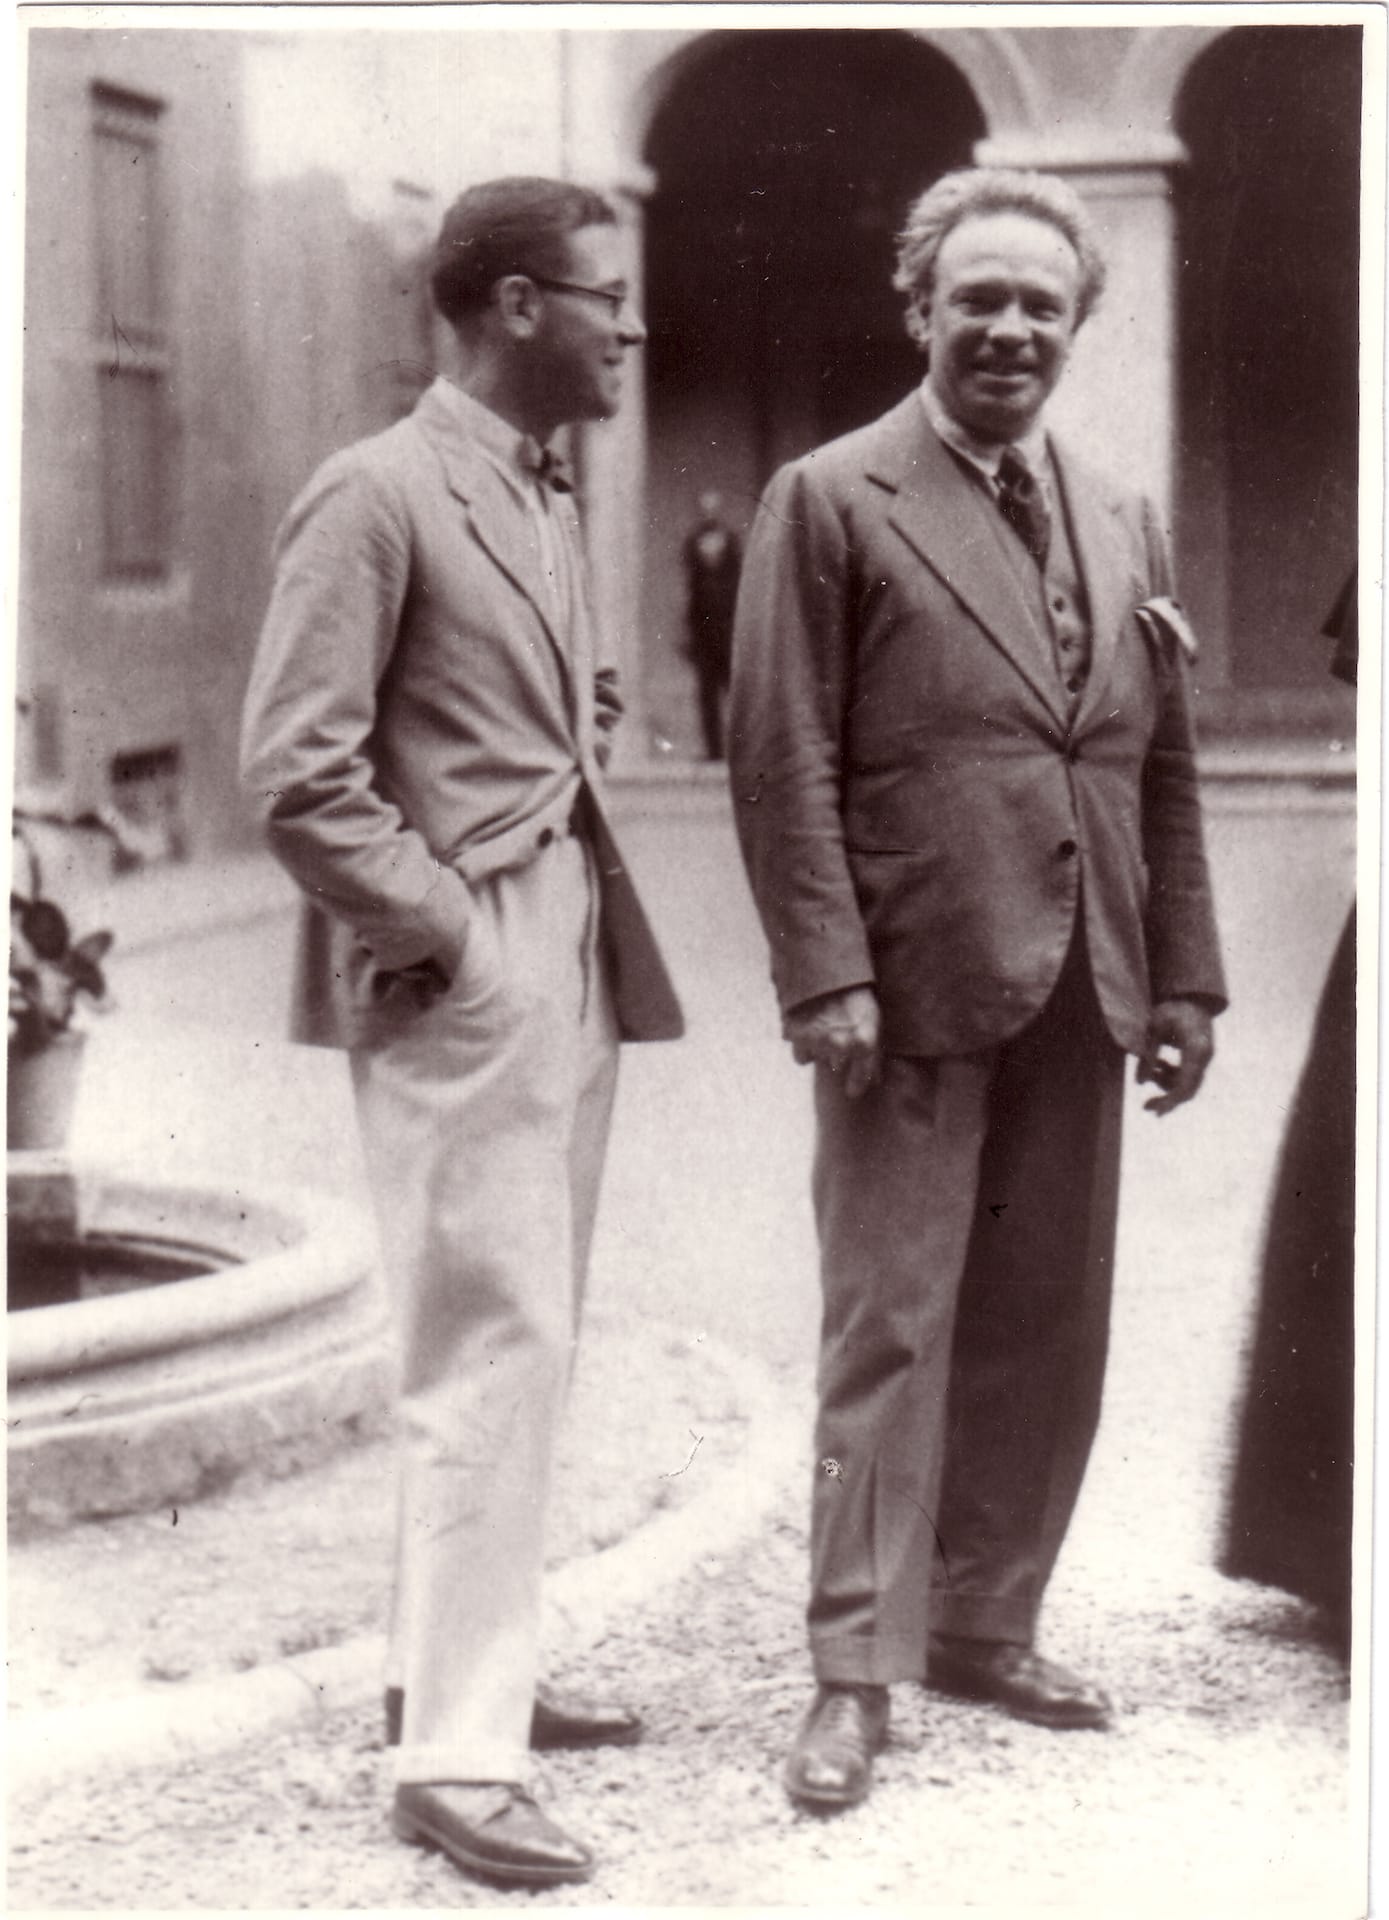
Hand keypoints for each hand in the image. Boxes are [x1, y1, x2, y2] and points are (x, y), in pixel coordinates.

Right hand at [784, 986, 881, 1098]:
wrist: (825, 964)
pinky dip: (799, 1039)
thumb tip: (875, 1079)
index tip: (852, 1091)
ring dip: (815, 1046)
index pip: (860, 1080)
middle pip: (834, 1066)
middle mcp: (839, 1046)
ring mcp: (815, 1040)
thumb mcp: (874, 1018)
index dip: (856, 1086)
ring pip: (812, 1058)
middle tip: (836, 1035)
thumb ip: (874, 1051)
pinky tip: (806, 1023)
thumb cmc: (855, 991)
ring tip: (820, 1024)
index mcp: (863, 1042)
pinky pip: (796, 1048)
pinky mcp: (794, 1033)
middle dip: (836, 1056)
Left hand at [1137, 997, 1214, 1114]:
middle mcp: (1205, 1057)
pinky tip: (1157, 1067)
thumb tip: (1140, 1083)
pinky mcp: (1201, 1060)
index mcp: (1196, 1048)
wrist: (1192, 999)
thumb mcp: (1154, 1028)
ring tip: (1149, 1073)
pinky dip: (1172, 1077)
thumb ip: (1148, 1054)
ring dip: (1166, 1084)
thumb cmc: (1172, 1010)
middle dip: (1167, 1099)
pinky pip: (1187, 1077)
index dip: (1170, 1100)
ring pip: (1187, 1084)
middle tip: (1146, 1107)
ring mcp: (1205, 1059)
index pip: (1185, 1082)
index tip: (1155, 1110)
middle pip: (1189, 1089)